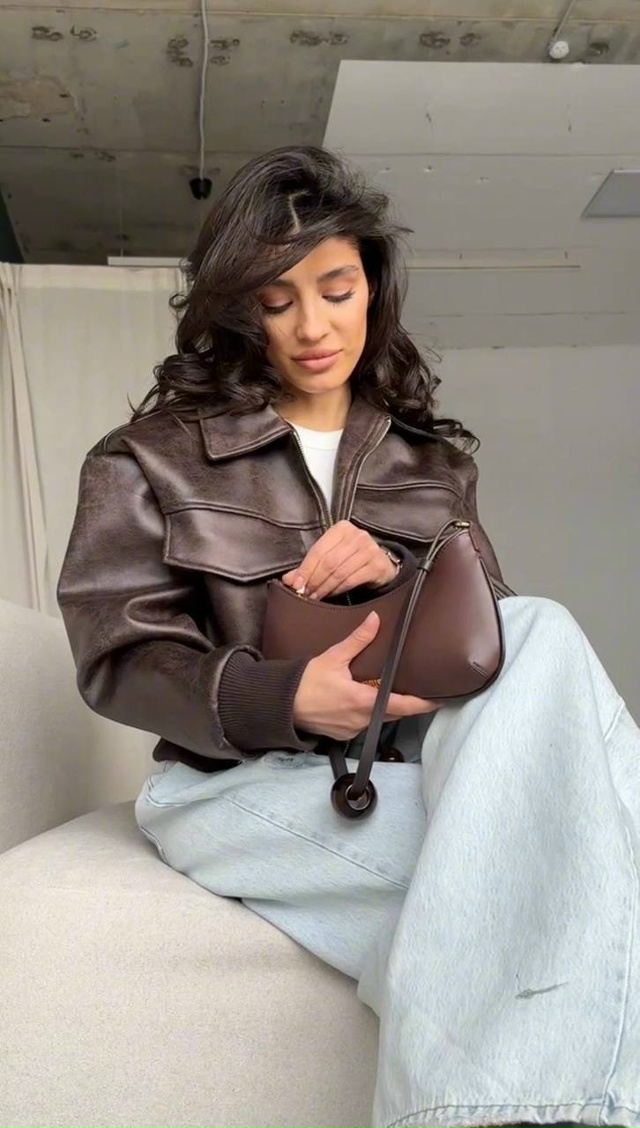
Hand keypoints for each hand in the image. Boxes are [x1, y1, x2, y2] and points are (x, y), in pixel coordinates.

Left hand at [282, 521, 397, 600]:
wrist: (382, 564)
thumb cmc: (353, 559)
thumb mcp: (331, 557)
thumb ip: (310, 567)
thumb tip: (289, 579)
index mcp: (341, 529)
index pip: (318, 550)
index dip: (305, 569)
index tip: (296, 584)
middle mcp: (357, 536)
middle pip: (328, 562)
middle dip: (314, 580)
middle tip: (305, 593)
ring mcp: (369, 549)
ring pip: (339, 572)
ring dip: (325, 587)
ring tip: (316, 596)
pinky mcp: (377, 565)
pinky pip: (352, 580)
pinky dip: (338, 589)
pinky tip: (331, 594)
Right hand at [293, 612, 438, 740]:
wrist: (282, 705)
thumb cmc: (305, 682)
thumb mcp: (333, 657)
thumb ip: (357, 640)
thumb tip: (375, 620)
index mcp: (362, 701)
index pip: (401, 705)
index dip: (421, 705)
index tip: (437, 701)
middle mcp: (361, 719)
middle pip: (393, 714)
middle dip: (406, 705)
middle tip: (418, 694)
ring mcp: (352, 730)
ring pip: (378, 720)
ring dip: (385, 709)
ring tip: (391, 694)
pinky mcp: (342, 735)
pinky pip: (363, 725)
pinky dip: (367, 715)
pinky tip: (364, 703)